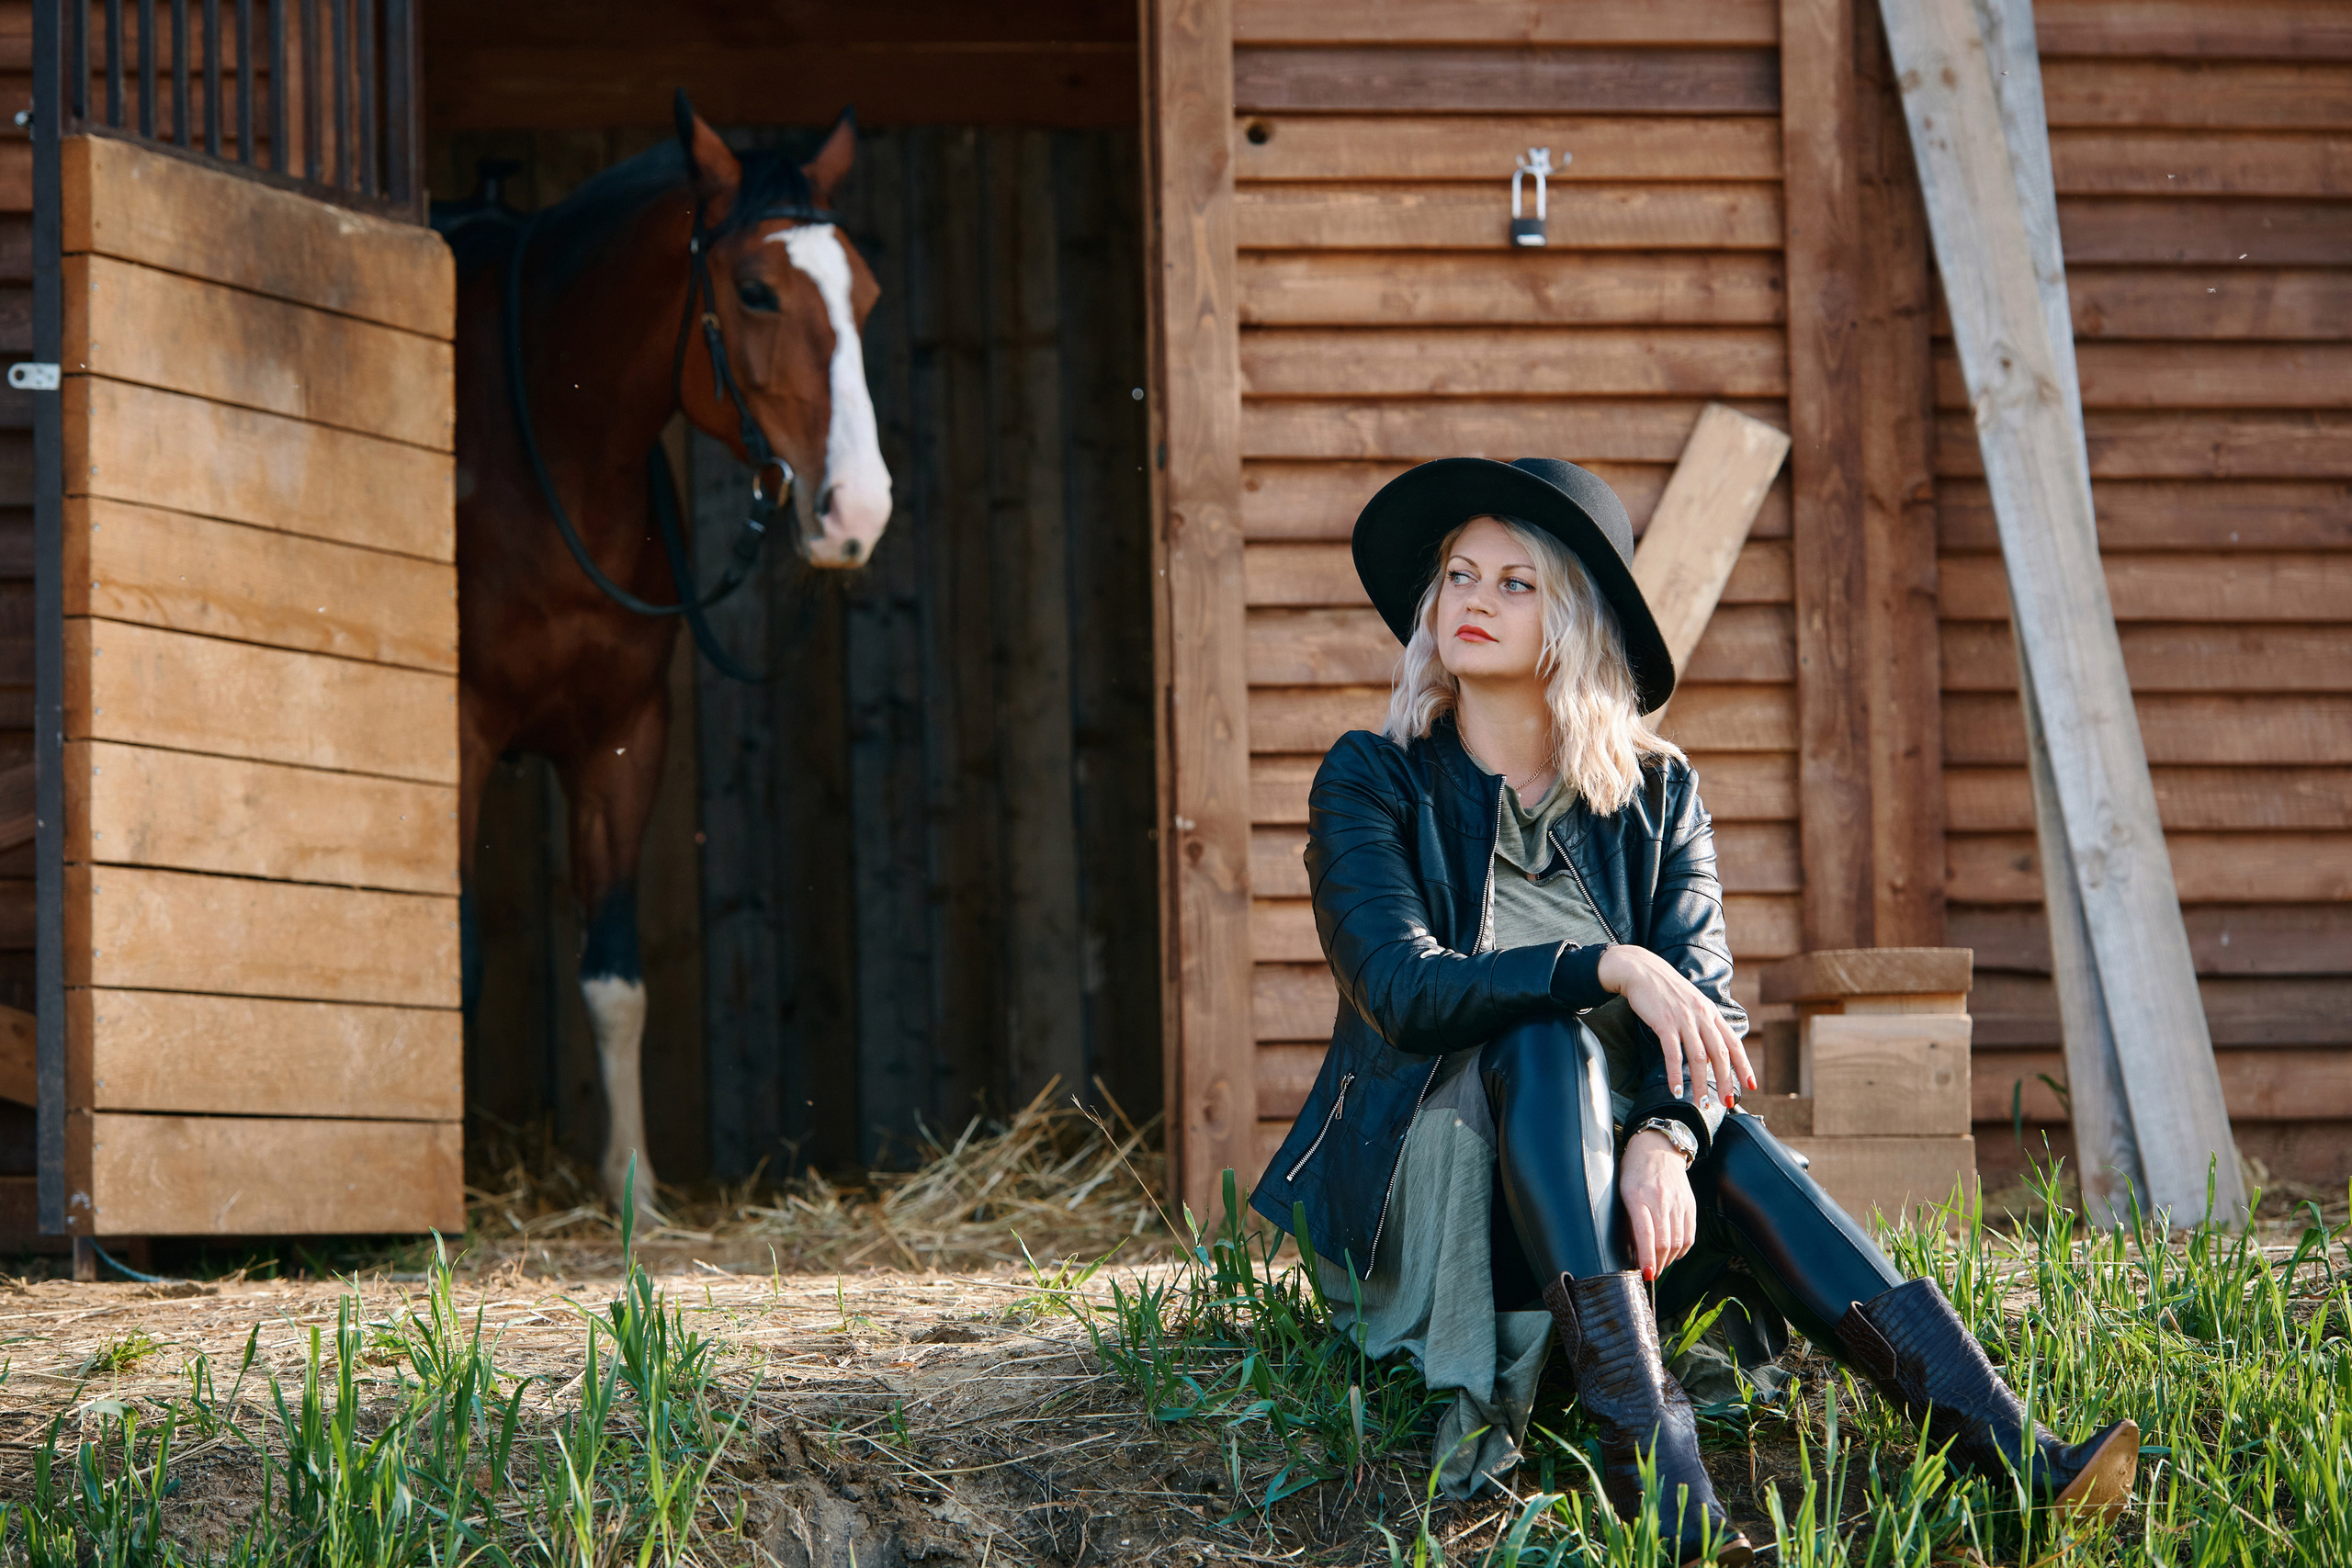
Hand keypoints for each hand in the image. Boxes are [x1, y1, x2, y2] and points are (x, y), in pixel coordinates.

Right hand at [1595, 944, 1755, 1105]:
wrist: (1640, 969)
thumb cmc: (1664, 988)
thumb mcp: (1691, 1002)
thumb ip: (1703, 1021)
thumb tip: (1710, 1047)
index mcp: (1710, 1012)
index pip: (1733, 1043)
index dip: (1744, 1065)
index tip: (1752, 1084)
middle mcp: (1701, 1016)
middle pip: (1720, 1054)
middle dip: (1726, 1082)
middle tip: (1727, 1103)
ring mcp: (1683, 1019)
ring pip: (1699, 1058)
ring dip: (1701, 1084)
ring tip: (1701, 1104)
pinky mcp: (1664, 1023)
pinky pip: (1673, 1054)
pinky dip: (1675, 1075)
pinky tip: (1675, 1090)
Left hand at [1621, 1129, 1696, 1279]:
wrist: (1658, 1147)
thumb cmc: (1633, 1170)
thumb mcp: (1622, 1190)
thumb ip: (1629, 1218)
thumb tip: (1633, 1249)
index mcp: (1638, 1197)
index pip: (1645, 1234)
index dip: (1647, 1257)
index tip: (1646, 1274)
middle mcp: (1660, 1200)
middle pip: (1665, 1243)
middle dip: (1658, 1264)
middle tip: (1651, 1274)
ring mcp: (1678, 1202)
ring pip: (1679, 1242)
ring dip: (1669, 1260)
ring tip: (1660, 1265)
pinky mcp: (1690, 1204)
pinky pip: (1690, 1234)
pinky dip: (1682, 1250)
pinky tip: (1673, 1254)